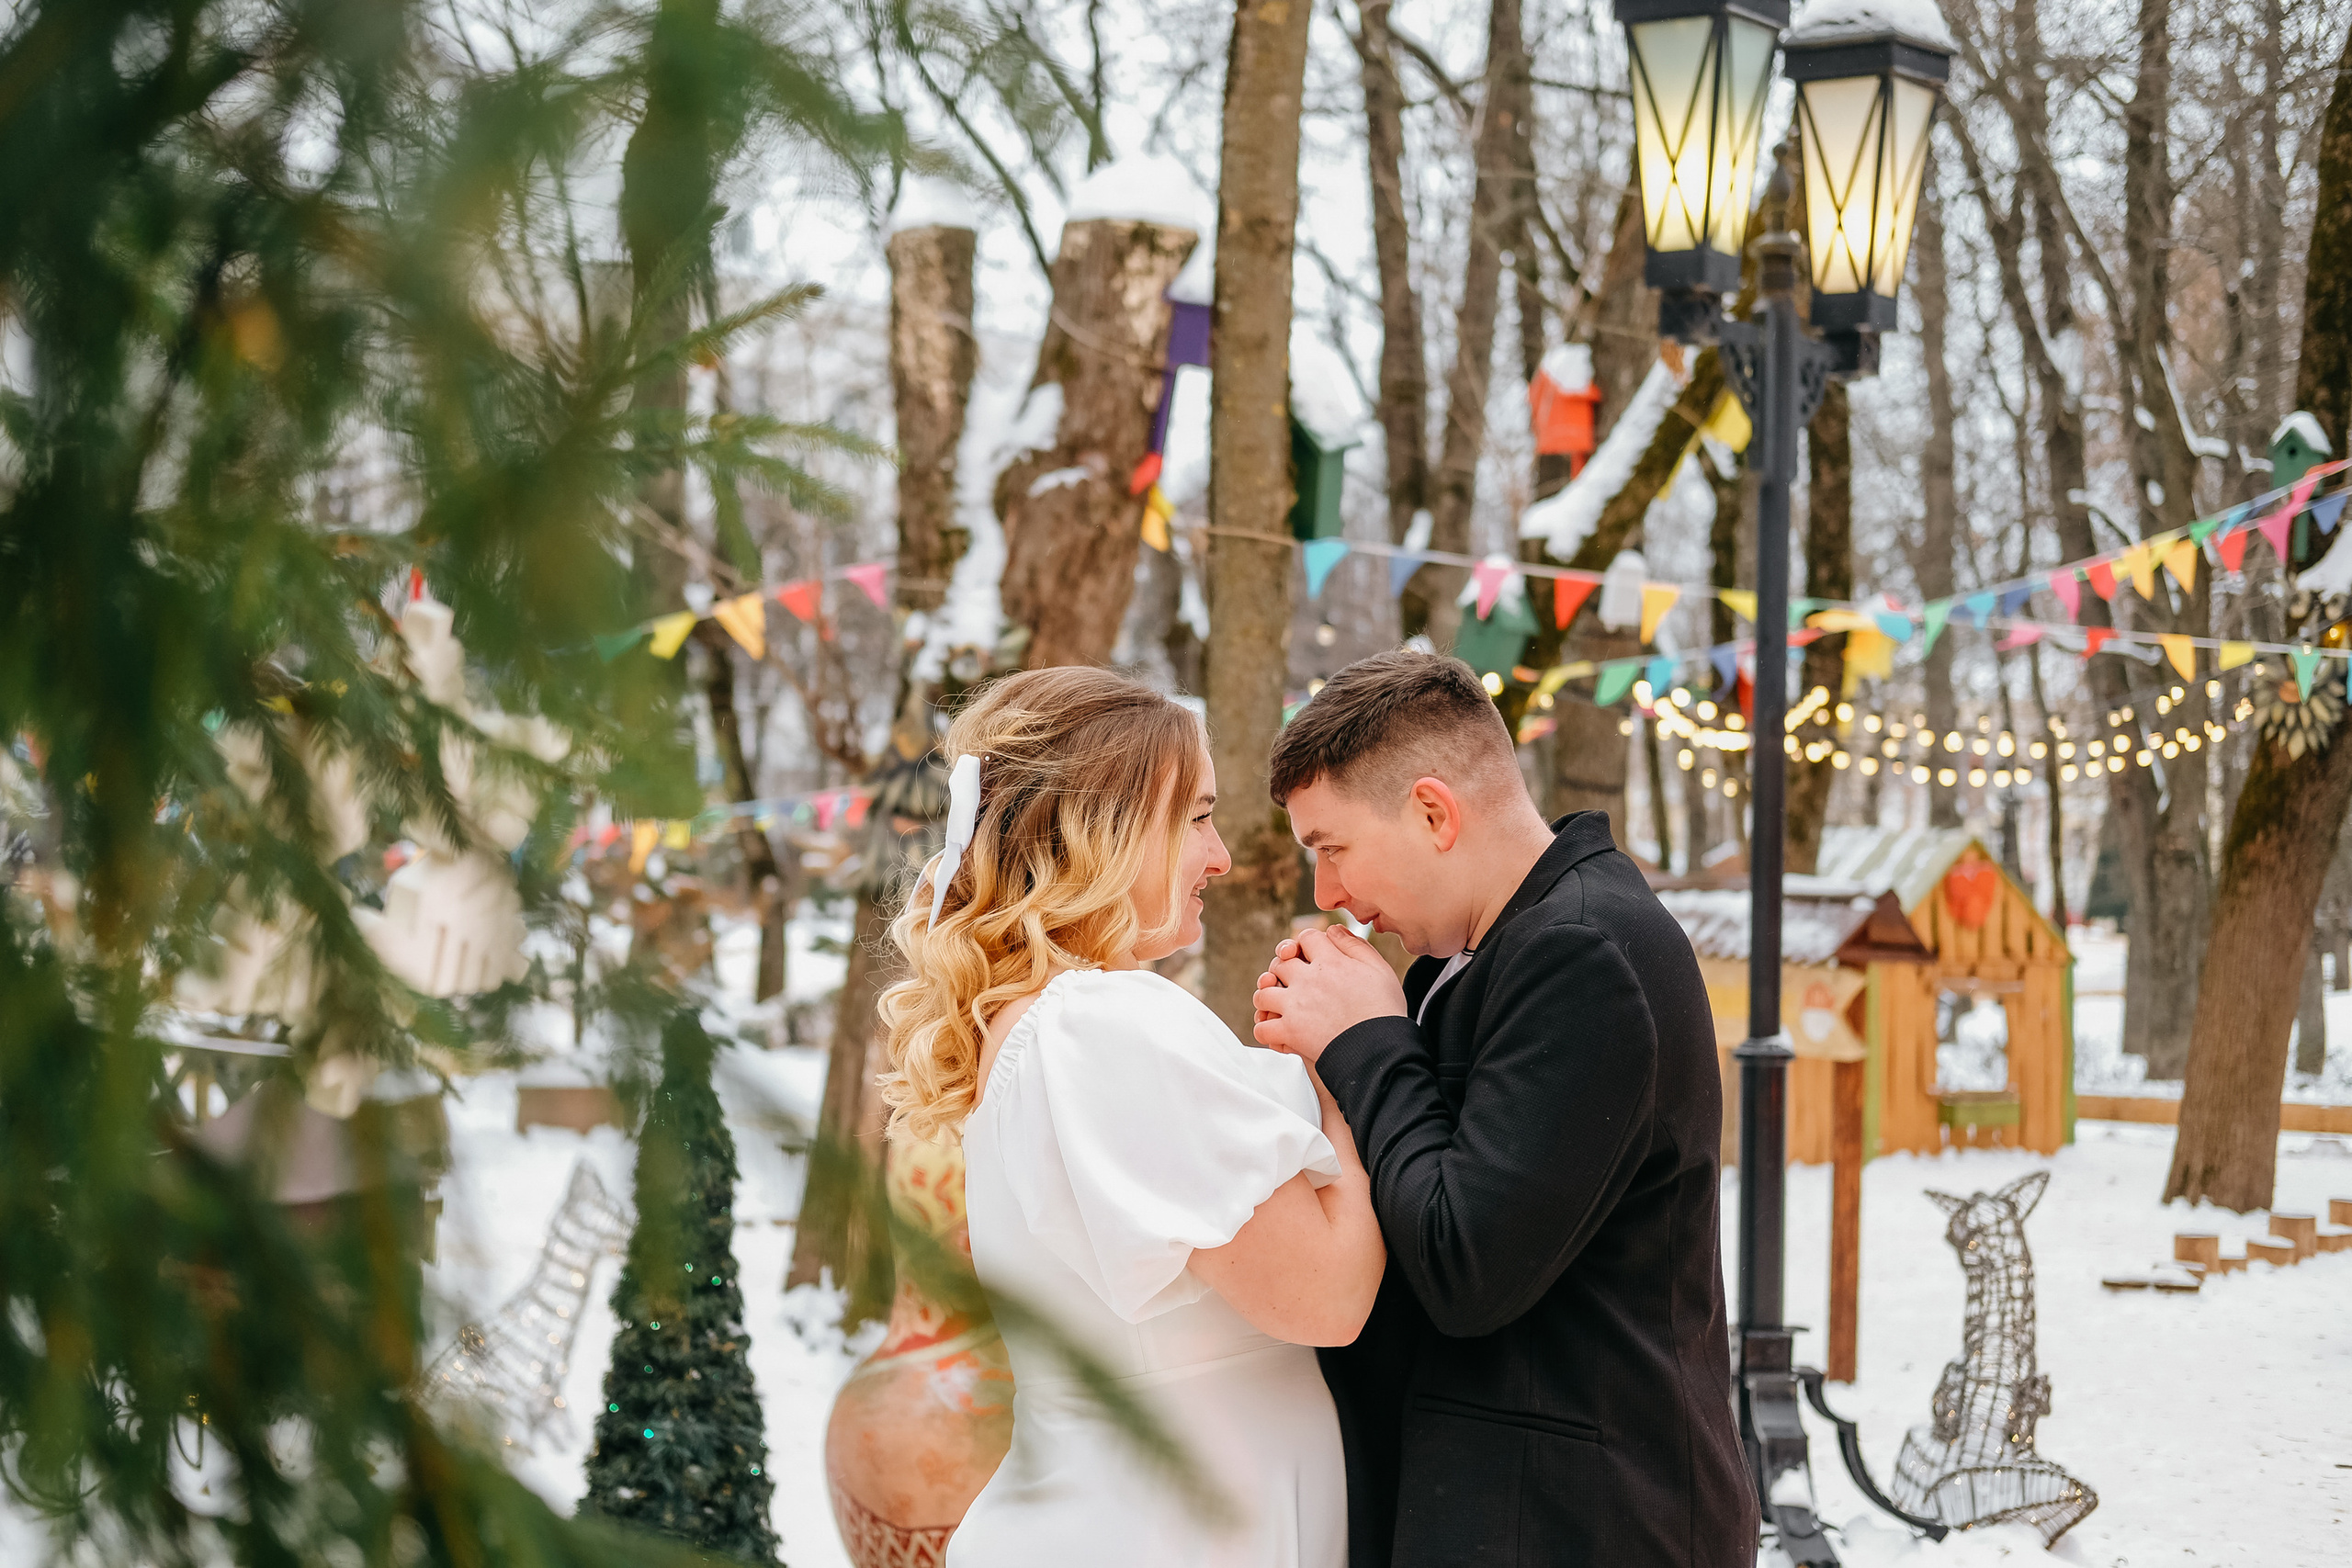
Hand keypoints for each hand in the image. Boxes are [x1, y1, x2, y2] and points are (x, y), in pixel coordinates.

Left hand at [1252, 925, 1407, 1063]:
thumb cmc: (1384, 1012)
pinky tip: (1278, 1032)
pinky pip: (1262, 1028)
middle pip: (1279, 963)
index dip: (1306, 944)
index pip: (1306, 937)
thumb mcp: (1379, 969)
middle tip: (1292, 982)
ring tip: (1279, 1006)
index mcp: (1330, 961)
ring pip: (1263, 992)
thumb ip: (1355, 945)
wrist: (1380, 1049)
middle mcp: (1308, 980)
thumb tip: (1334, 930)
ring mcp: (1295, 1005)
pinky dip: (1266, 1030)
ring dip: (1269, 998)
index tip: (1310, 955)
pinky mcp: (1290, 1032)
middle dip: (1283, 969)